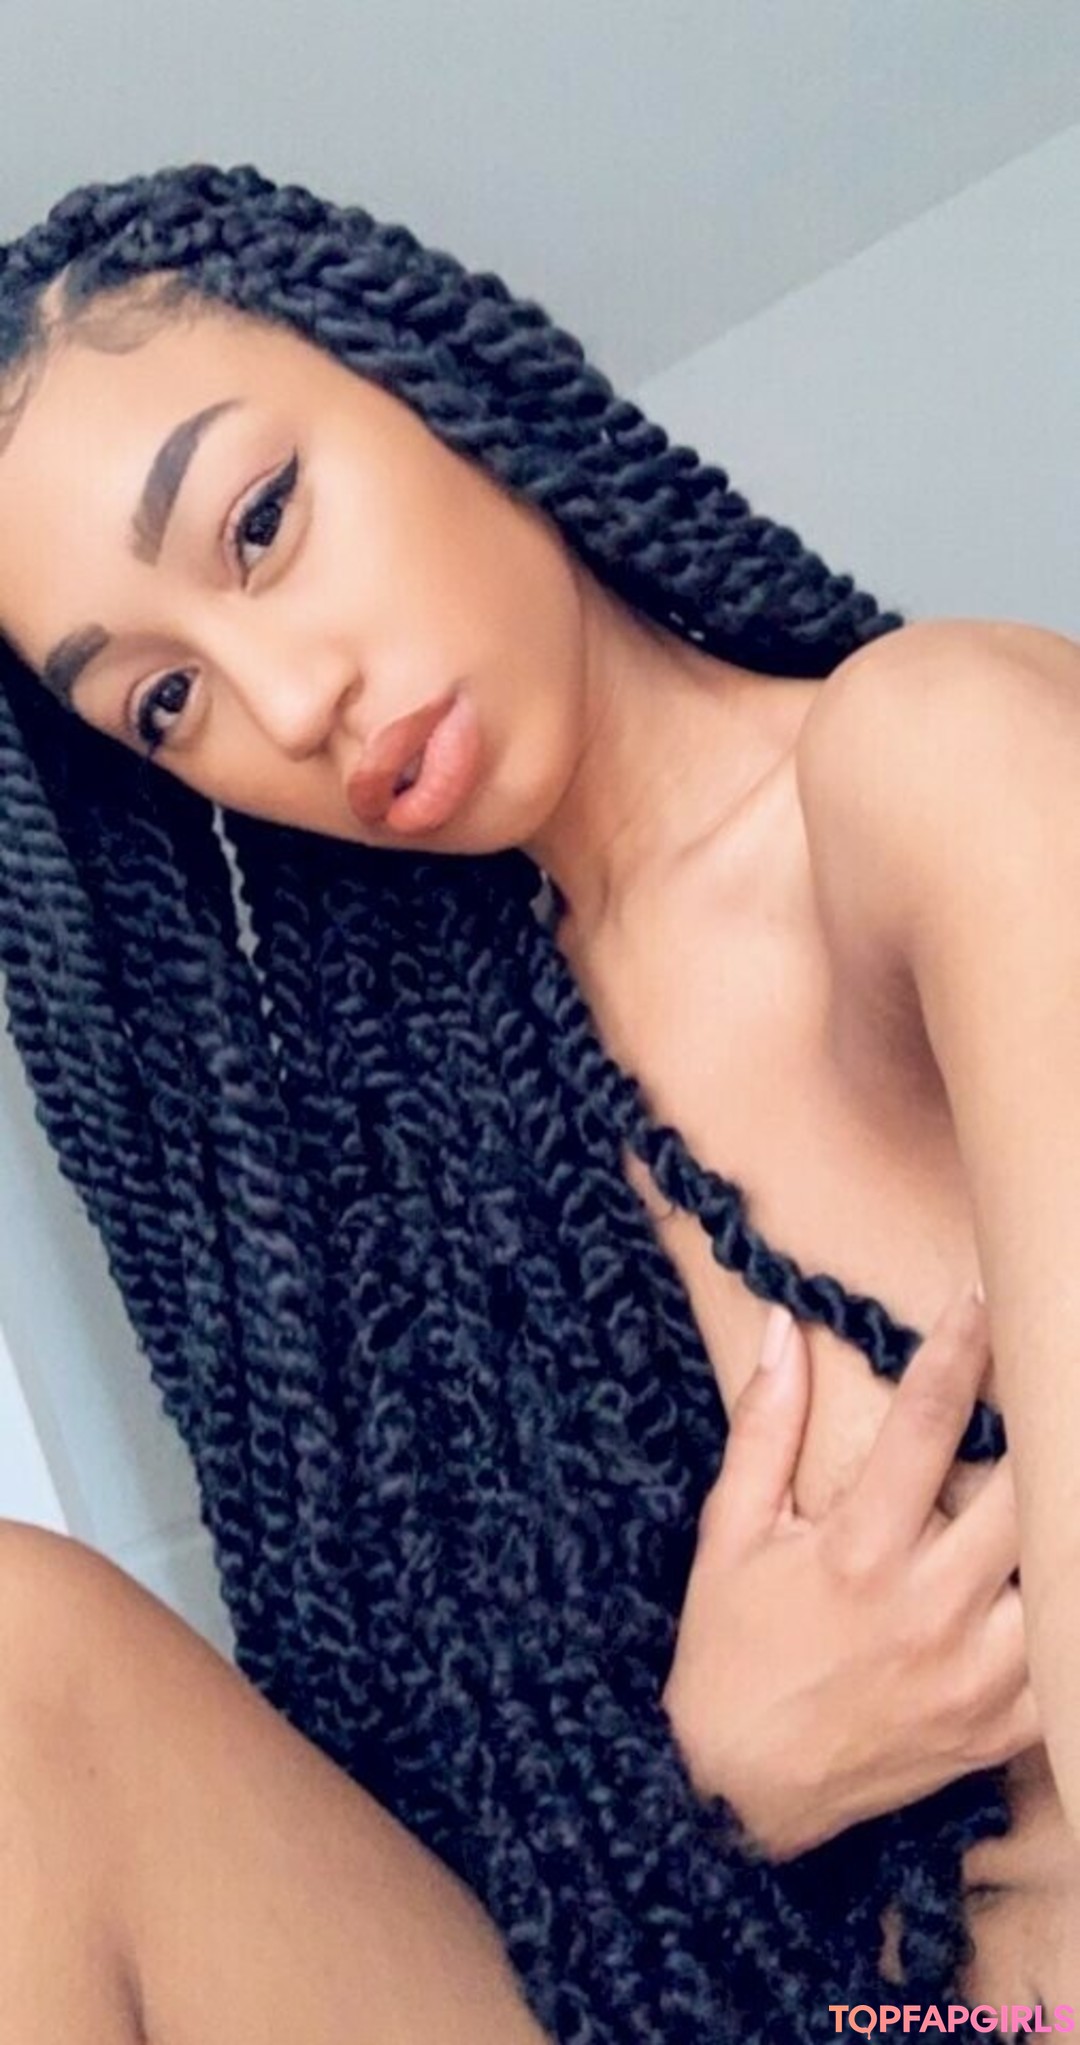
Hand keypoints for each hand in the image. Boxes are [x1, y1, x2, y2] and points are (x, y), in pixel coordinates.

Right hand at [660, 1288, 1037, 1859]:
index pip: (927, 1424)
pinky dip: (1067, 1617)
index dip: (960, 1350)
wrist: (737, 1792)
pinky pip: (1067, 1668)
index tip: (982, 1298)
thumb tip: (786, 1331)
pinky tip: (1056, 1569)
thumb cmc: (728, 1650)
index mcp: (856, 1553)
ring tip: (1060, 1471)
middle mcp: (926, 1610)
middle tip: (1055, 1376)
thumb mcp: (728, 1535)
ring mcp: (974, 1676)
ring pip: (1058, 1576)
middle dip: (1047, 1426)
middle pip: (1025, 1493)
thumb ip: (763, 1429)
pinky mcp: (999, 1728)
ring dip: (1062, 1520)